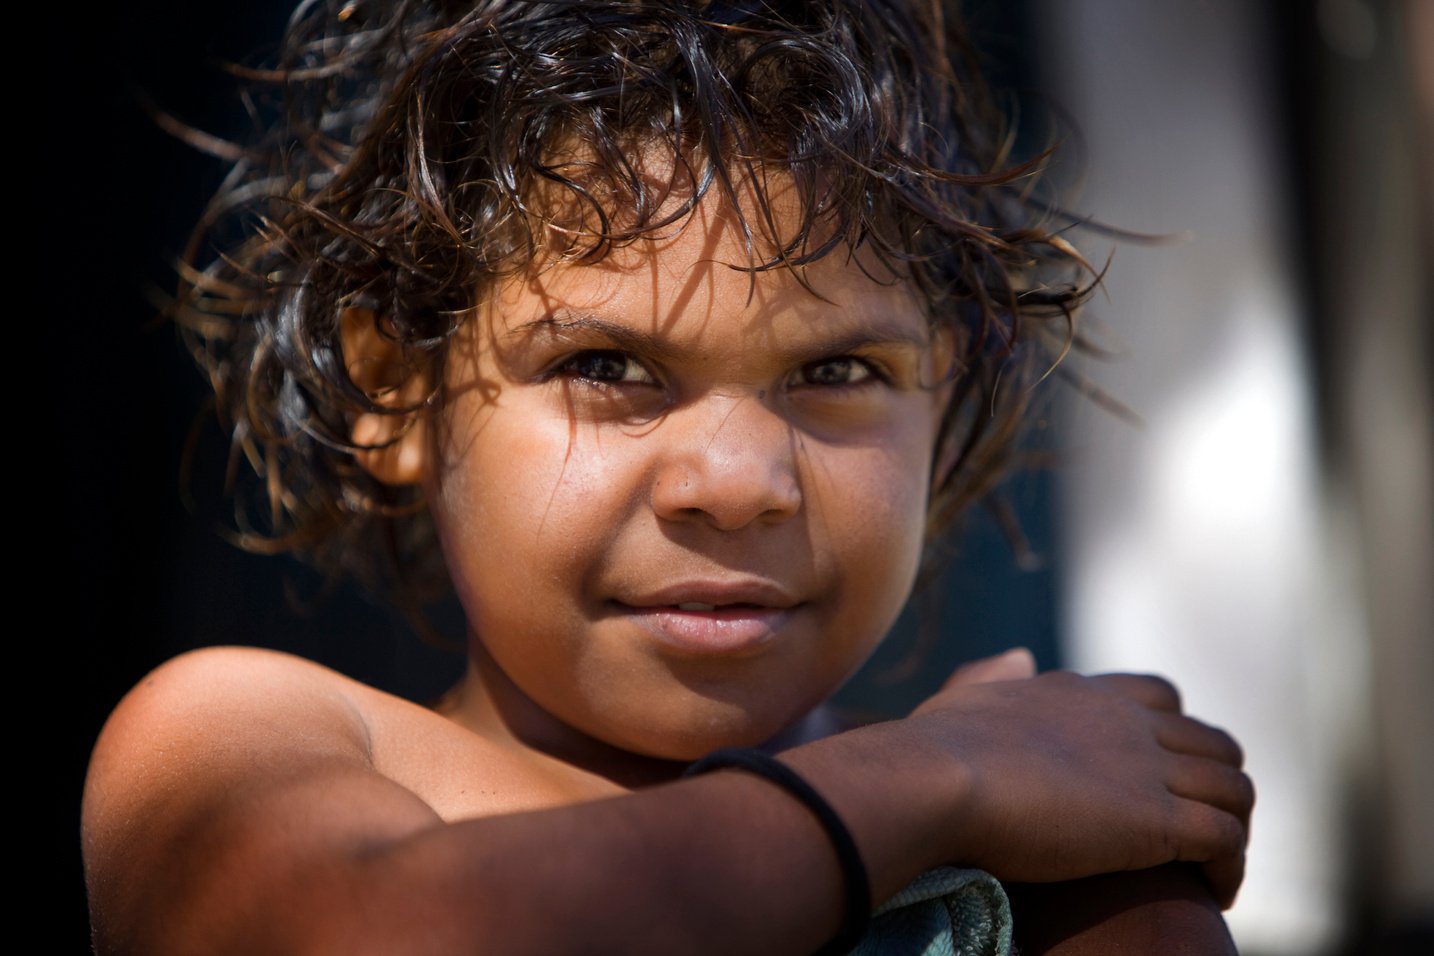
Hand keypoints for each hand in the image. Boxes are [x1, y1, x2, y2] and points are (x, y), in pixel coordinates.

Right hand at [905, 650, 1251, 906]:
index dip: (1174, 737)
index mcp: (1082, 693)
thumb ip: (991, 678)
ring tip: (1212, 875)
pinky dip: (1230, 868)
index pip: (1160, 698)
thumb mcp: (962, 698)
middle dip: (1217, 787)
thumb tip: (1018, 659)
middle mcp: (1124, 721)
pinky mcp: (1155, 821)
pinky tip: (1212, 893)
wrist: (936, 780)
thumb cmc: (932, 749)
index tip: (1160, 781)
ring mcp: (1145, 768)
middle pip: (1214, 742)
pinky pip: (1226, 839)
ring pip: (1234, 789)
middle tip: (1197, 837)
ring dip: (1235, 831)